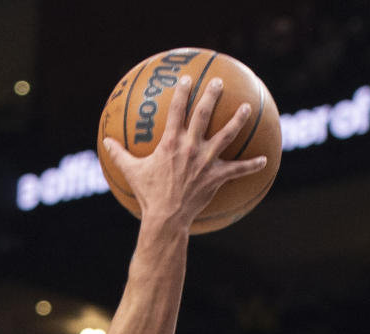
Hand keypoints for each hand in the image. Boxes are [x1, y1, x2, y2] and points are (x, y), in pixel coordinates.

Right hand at [103, 75, 268, 229]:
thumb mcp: (131, 172)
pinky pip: (238, 170)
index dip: (182, 91)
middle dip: (212, 95)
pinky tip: (264, 161)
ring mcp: (205, 161)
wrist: (166, 219)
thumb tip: (104, 141)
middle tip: (219, 82)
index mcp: (171, 142)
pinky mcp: (216, 178)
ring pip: (226, 135)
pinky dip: (251, 166)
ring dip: (238, 120)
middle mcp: (190, 147)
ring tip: (246, 108)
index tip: (187, 78)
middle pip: (204, 114)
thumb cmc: (148, 195)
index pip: (177, 109)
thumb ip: (119, 154)